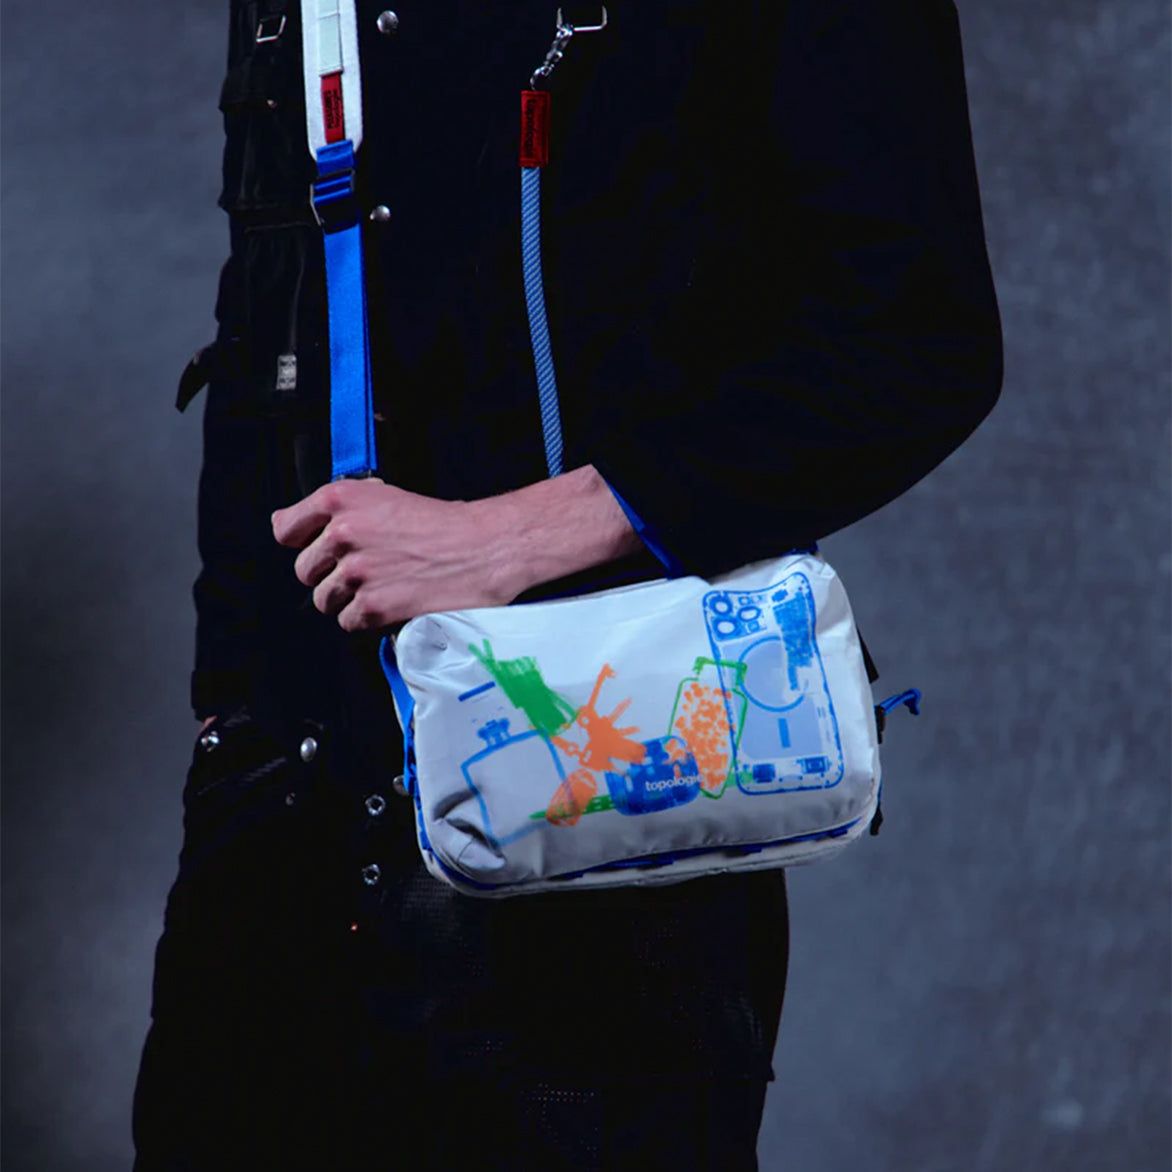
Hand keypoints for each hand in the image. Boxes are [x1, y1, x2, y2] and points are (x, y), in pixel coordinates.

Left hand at [271, 467, 642, 632]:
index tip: (316, 547)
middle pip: (304, 570)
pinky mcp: (372, 606)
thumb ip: (338, 510)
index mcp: (341, 500)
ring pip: (324, 600)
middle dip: (330, 575)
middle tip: (366, 570)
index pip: (285, 528)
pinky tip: (392, 601)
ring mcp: (355, 572)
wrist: (484, 547)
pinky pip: (347, 622)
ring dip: (348, 599)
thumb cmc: (443, 523)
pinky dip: (366, 619)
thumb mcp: (383, 496)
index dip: (301, 541)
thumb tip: (288, 524)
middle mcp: (342, 533)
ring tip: (383, 585)